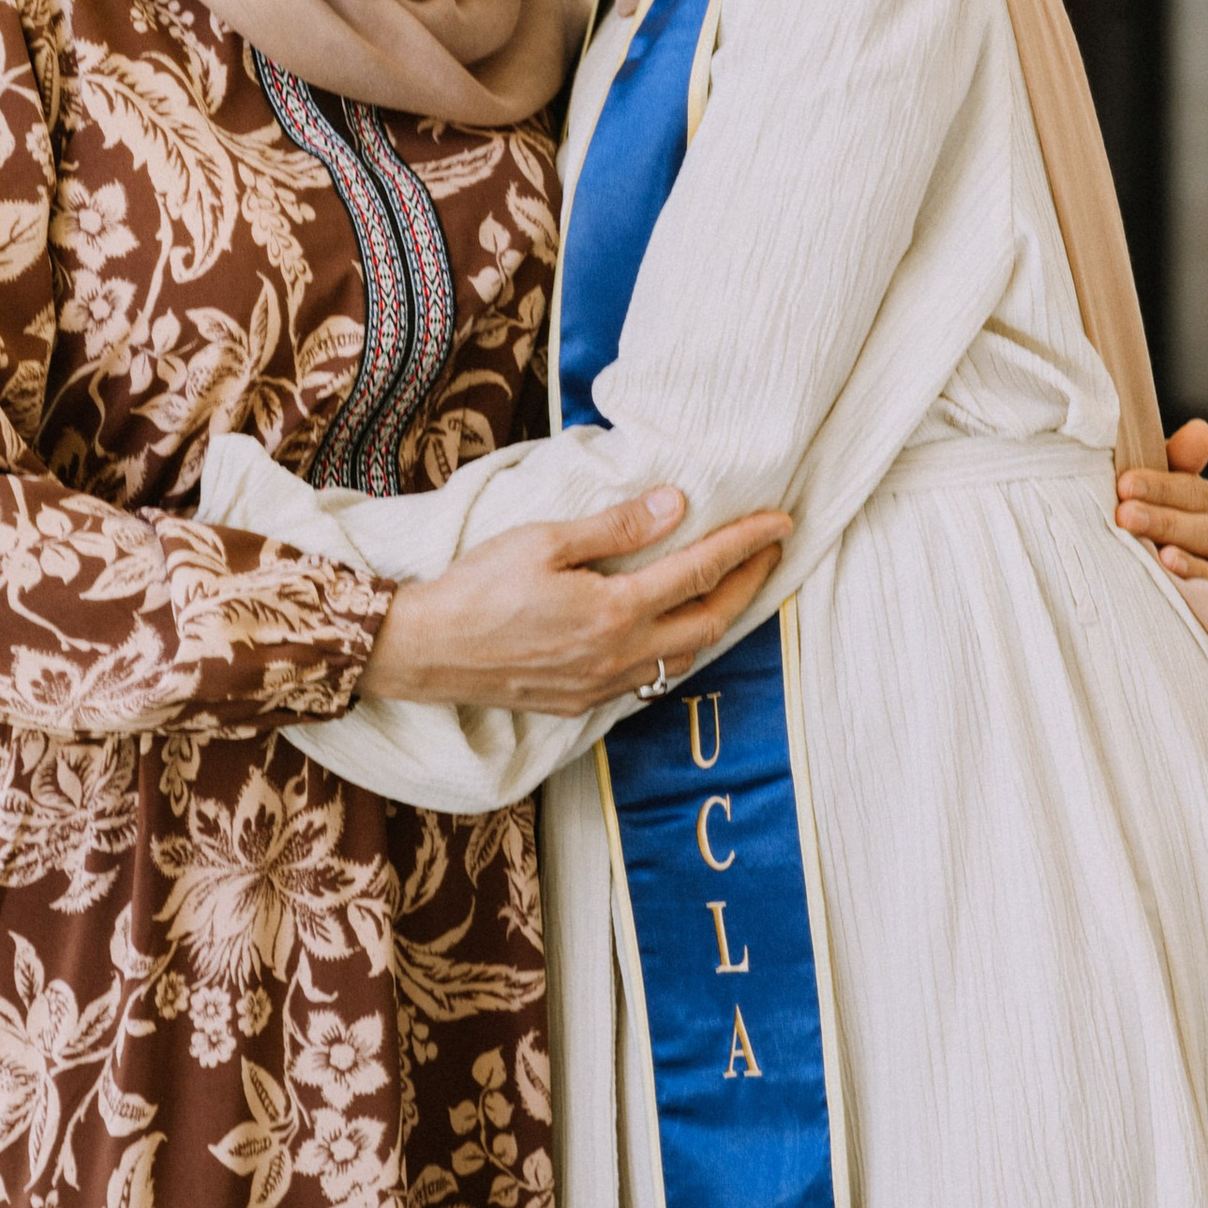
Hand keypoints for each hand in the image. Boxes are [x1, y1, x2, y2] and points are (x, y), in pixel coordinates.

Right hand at [364, 487, 792, 714]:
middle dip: (748, 586)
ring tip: (733, 590)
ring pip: (683, 658)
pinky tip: (673, 633)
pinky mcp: (582, 702)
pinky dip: (676, 651)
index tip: (781, 523)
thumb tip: (675, 505)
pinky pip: (649, 680)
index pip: (700, 572)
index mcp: (615, 610)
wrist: (427, 650)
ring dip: (717, 623)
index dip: (747, 546)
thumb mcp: (545, 540)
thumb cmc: (478, 587)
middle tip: (771, 553)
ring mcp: (603, 685)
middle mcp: (619, 655)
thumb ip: (615, 527)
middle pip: (709, 623)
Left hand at [1116, 416, 1207, 592]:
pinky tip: (1171, 572)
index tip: (1125, 484)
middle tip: (1125, 516)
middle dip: (1163, 519)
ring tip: (1152, 551)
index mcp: (1203, 497)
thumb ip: (1173, 457)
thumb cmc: (1135, 509)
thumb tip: (1201, 431)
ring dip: (1181, 550)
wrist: (1124, 560)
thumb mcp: (1146, 480)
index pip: (1192, 488)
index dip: (1160, 486)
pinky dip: (1199, 578)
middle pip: (1204, 523)